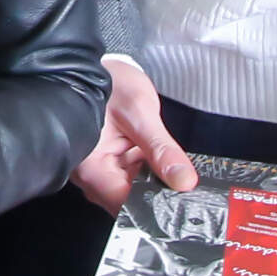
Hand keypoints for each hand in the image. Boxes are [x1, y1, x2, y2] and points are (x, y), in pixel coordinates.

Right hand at [71, 54, 196, 211]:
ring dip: (155, 184)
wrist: (97, 69)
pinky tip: (163, 162)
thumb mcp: (140, 113)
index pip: (126, 206)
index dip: (155, 207)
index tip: (181, 200)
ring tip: (174, 167)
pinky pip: (133, 180)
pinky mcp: (110, 168)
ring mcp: (100, 174)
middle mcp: (91, 178)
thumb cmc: (111, 86)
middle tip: (185, 183)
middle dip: (158, 195)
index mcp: (92, 169)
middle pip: (129, 203)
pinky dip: (150, 173)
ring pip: (134, 193)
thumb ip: (161, 150)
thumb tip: (183, 181)